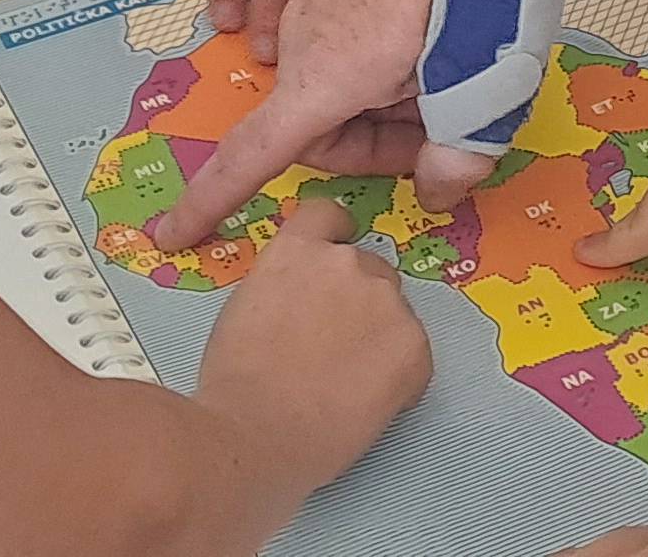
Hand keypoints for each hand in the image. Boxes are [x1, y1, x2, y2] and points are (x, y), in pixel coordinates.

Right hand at [146, 0, 488, 247]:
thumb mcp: (486, 78)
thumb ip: (458, 152)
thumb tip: (438, 188)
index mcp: (325, 75)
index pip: (250, 157)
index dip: (209, 201)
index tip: (174, 230)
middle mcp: (303, 35)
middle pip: (315, 126)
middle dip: (375, 140)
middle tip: (446, 121)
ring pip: (338, 78)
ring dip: (389, 91)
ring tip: (454, 59)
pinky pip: (347, 33)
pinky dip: (389, 49)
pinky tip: (443, 23)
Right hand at [194, 197, 434, 497]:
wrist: (252, 434)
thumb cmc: (233, 382)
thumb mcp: (245, 305)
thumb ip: (283, 284)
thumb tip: (305, 298)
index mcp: (297, 249)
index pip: (329, 214)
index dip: (334, 238)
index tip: (333, 264)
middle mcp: (346, 262)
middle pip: (369, 269)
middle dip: (357, 302)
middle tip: (333, 349)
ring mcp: (385, 301)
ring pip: (394, 312)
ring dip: (379, 337)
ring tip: (345, 383)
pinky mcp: (414, 345)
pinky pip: (414, 354)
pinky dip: (399, 377)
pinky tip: (363, 402)